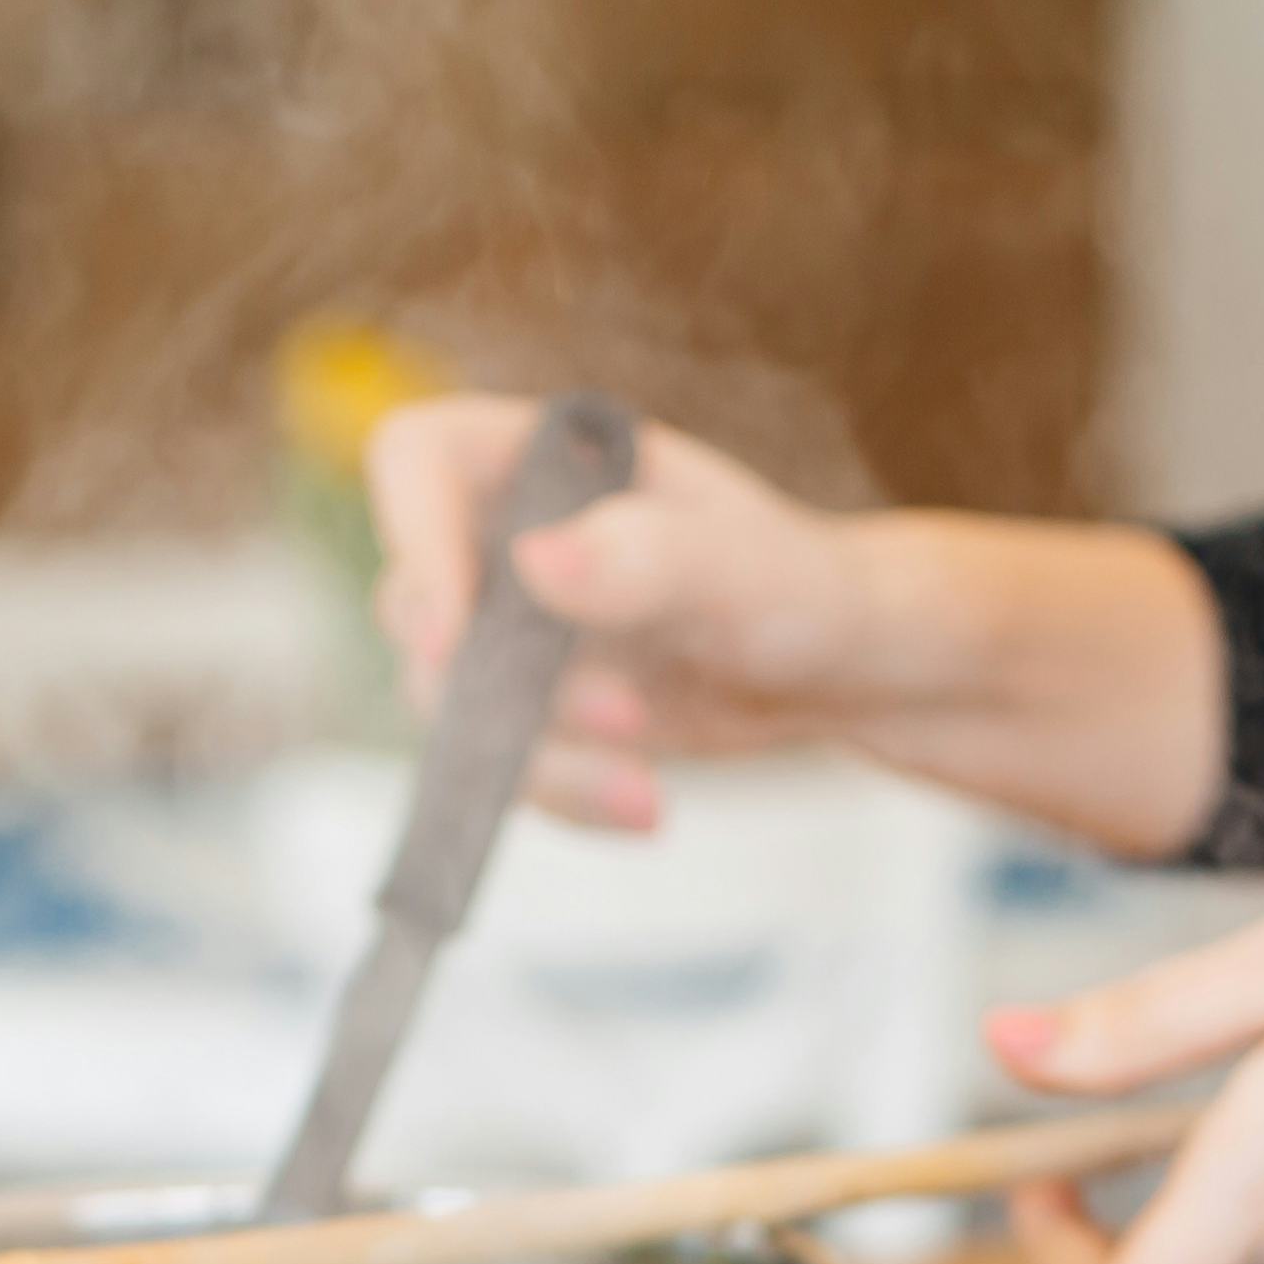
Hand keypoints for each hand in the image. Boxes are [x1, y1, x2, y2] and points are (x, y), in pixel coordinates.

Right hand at [364, 392, 1230, 854]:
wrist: (854, 669)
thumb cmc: (811, 586)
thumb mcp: (742, 568)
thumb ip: (647, 559)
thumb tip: (538, 564)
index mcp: (543, 455)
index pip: (413, 460)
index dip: (409, 537)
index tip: (457, 633)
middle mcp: (510, 533)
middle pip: (416, 605)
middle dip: (502, 687)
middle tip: (619, 719)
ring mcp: (518, 627)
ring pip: (455, 708)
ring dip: (543, 762)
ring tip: (648, 784)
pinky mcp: (541, 711)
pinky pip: (508, 768)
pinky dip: (569, 799)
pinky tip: (648, 808)